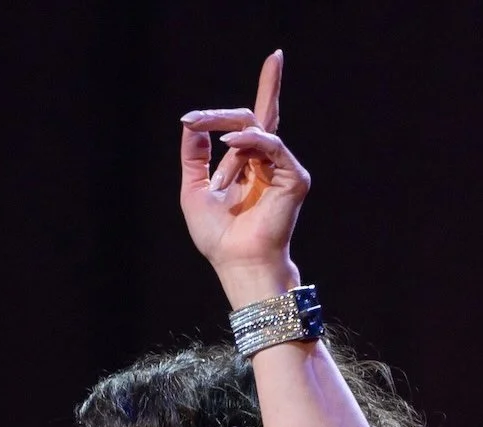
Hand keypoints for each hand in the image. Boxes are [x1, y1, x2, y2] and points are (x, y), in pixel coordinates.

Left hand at [180, 50, 308, 303]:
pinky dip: (248, 142)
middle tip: (193, 119)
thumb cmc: (218, 237)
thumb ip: (194, 156)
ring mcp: (282, 168)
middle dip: (220, 115)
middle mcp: (266, 163)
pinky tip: (229, 145)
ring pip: (253, 132)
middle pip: (252, 117)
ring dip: (228, 152)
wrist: (237, 261)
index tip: (188, 118)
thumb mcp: (195, 190)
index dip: (230, 108)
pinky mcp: (293, 177)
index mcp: (247, 166)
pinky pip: (270, 144)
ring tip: (218, 185)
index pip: (249, 124)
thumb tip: (191, 125)